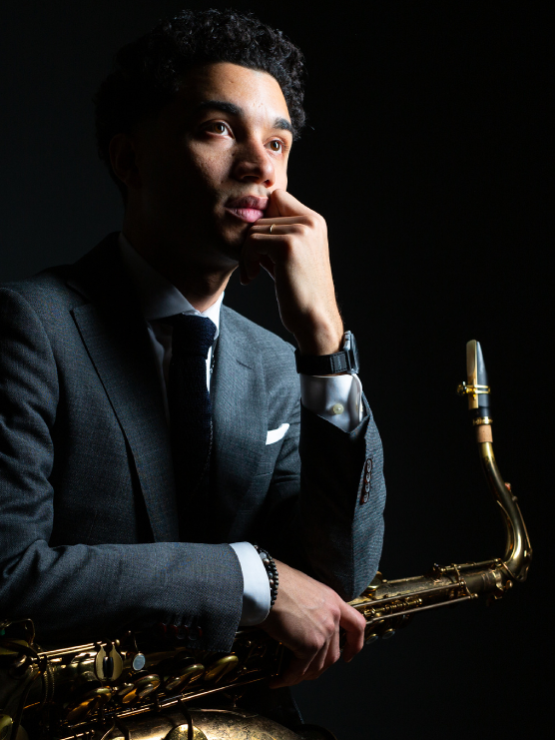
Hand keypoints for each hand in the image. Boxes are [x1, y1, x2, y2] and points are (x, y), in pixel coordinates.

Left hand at [240, 189, 343, 355]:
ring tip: (252, 273)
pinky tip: (252, 277)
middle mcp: (311, 221)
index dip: (263, 219)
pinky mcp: (288, 245)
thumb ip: (276, 235)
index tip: (259, 248)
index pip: (277, 197)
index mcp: (314, 221)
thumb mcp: (290, 258)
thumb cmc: (299, 293)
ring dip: (246, 253)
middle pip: (262, 214)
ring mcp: (301, 231)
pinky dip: (246, 261)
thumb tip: (251, 218)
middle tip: (252, 266)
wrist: (315, 319)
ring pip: (254, 229)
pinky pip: (251, 242)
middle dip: (251, 240)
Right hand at [260, 560, 365, 687]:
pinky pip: (299, 669)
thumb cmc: (277, 581)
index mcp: (333, 600)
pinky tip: (276, 679)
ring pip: (317, 666)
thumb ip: (312, 606)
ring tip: (286, 676)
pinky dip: (287, 678)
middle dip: (318, 667)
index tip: (348, 656)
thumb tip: (301, 622)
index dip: (355, 644)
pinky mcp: (309, 645)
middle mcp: (333, 617)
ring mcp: (324, 632)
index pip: (356, 625)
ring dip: (301, 675)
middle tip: (302, 671)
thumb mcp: (304, 588)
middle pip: (333, 653)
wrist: (267, 583)